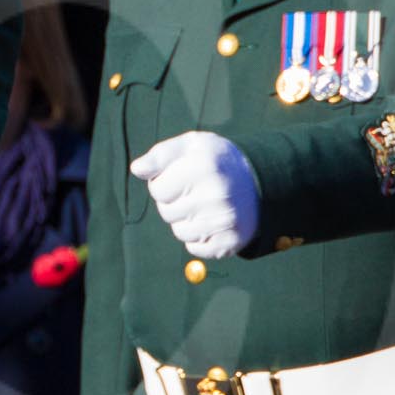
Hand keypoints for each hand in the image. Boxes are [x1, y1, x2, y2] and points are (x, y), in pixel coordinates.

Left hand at [131, 131, 259, 259]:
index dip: (163, 183)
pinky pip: (195, 249)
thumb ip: (160, 155)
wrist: (257, 181)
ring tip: (204, 205)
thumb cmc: (215, 161)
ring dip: (185, 221)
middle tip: (195, 191)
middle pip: (167, 213)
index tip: (180, 177)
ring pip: (180, 233)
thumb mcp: (190, 146)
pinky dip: (198, 238)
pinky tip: (211, 221)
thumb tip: (137, 169)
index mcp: (204, 166)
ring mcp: (225, 220)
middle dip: (174, 202)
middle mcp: (217, 194)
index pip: (157, 190)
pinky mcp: (231, 242)